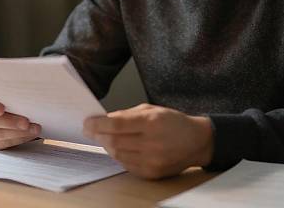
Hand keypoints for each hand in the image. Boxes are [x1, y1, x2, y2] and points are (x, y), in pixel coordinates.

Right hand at [0, 89, 40, 148]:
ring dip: (18, 133)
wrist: (11, 105)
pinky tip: (29, 134)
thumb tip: (27, 92)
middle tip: (26, 123)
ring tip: (34, 129)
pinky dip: (18, 139)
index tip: (1, 110)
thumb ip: (12, 91)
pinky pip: (3, 143)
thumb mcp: (9, 89)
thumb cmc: (11, 94)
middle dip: (11, 123)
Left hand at [83, 103, 212, 178]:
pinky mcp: (151, 173)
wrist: (196, 141)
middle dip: (98, 135)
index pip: (117, 125)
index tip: (87, 122)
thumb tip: (105, 119)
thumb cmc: (173, 122)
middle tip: (90, 130)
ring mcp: (152, 160)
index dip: (98, 124)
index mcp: (152, 122)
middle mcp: (152, 142)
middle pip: (114, 141)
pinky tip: (119, 147)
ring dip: (107, 145)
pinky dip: (119, 155)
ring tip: (105, 137)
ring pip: (118, 154)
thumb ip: (128, 114)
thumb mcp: (152, 109)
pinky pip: (126, 165)